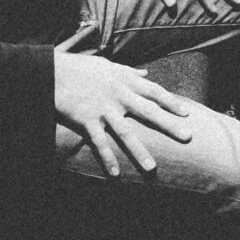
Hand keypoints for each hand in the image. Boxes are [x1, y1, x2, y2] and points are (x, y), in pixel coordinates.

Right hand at [54, 29, 195, 177]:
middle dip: (169, 125)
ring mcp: (103, 109)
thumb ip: (129, 71)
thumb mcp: (108, 65)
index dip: (171, 102)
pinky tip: (115, 174)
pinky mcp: (87, 120)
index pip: (154, 91)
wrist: (52, 72)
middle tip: (188, 137)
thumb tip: (146, 73)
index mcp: (124, 80)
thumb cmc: (81, 68)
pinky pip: (100, 143)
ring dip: (139, 151)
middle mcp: (118, 95)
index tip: (187, 113)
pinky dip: (107, 158)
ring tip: (151, 168)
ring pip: (125, 133)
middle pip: (149, 112)